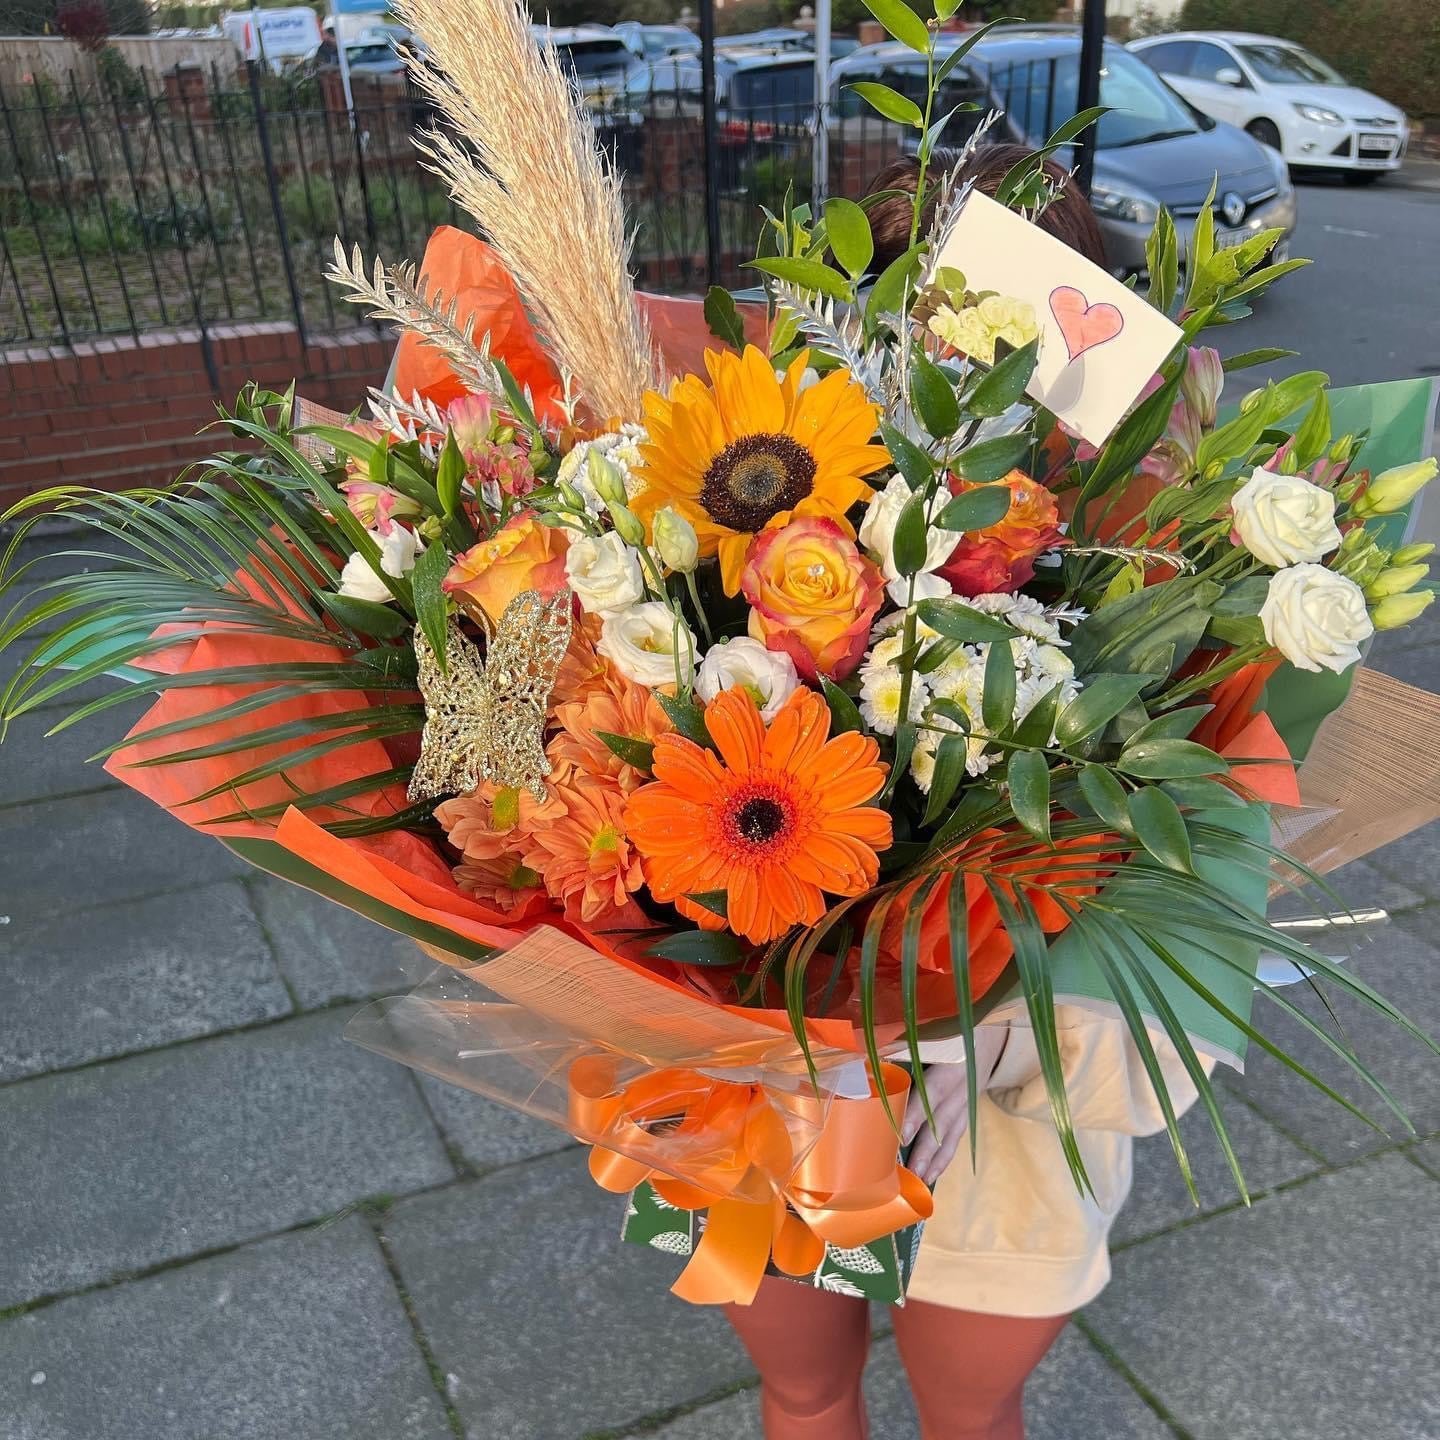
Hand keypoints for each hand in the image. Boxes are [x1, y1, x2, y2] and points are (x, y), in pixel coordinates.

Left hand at [901, 1027, 1009, 1185]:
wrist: (990, 1037)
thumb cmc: (951, 1035)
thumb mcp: (936, 1035)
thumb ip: (906, 1047)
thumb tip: (869, 1060)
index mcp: (951, 1065)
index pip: (933, 1093)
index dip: (918, 1114)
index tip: (902, 1134)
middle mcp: (962, 1088)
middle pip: (941, 1121)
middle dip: (924, 1147)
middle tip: (907, 1171)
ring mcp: (967, 1103)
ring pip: (950, 1134)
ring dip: (933, 1159)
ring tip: (918, 1179)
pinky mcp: (968, 1113)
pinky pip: (956, 1138)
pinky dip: (944, 1157)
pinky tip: (932, 1173)